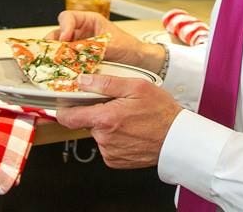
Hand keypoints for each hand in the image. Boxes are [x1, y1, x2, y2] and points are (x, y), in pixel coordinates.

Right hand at [45, 10, 163, 68]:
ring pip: (59, 51)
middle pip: (57, 35)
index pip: (68, 17)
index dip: (63, 27)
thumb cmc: (129, 47)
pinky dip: (62, 69)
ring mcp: (78, 49)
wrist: (140, 62)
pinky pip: (66, 64)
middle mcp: (81, 34)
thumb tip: (76, 51)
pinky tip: (63, 76)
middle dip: (52, 45)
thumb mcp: (112, 45)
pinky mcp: (79, 63)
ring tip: (55, 67)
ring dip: (55, 59)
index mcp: (89, 22)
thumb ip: (94, 47)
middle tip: (52, 56)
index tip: (64, 38)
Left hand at [57, 73, 182, 168]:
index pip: (69, 117)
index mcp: (105, 119)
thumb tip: (82, 80)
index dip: (65, 107)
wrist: (177, 139)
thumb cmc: (160, 111)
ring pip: (98, 133)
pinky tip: (131, 130)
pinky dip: (115, 136)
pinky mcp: (116, 161)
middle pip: (87, 122)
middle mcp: (104, 139)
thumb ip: (105, 83)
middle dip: (97, 111)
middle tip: (117, 104)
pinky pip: (107, 145)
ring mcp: (109, 152)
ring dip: (107, 124)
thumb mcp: (136, 86)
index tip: (67, 100)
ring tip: (129, 117)